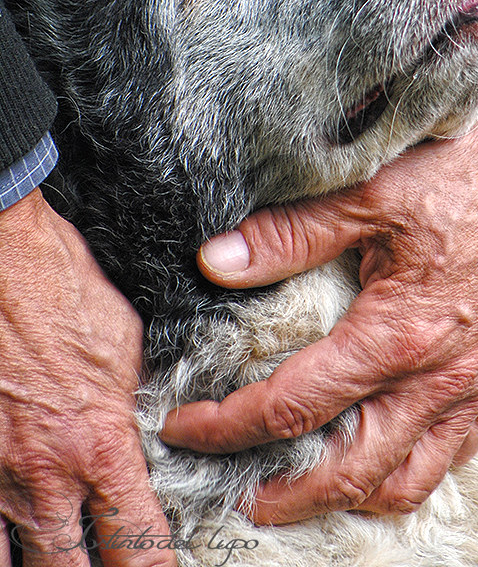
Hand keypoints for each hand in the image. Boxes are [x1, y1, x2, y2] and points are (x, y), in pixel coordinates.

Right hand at [0, 188, 176, 566]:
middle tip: (107, 562)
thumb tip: (145, 432)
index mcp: (102, 448)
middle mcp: (45, 478)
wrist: (6, 260)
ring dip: (44, 561)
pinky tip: (13, 535)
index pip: (139, 546)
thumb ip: (134, 406)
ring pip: (15, 561)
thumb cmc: (67, 292)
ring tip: (61, 553)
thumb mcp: (127, 348)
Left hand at [161, 105, 477, 523]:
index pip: (295, 406)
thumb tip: (218, 262)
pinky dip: (408, 475)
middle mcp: (438, 379)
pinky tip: (385, 460)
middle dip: (285, 493)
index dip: (230, 424)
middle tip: (239, 494)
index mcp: (397, 335)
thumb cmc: (470, 178)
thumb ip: (291, 235)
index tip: (187, 425)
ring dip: (348, 497)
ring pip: (406, 480)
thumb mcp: (372, 192)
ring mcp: (476, 388)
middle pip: (349, 470)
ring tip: (307, 492)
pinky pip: (453, 456)